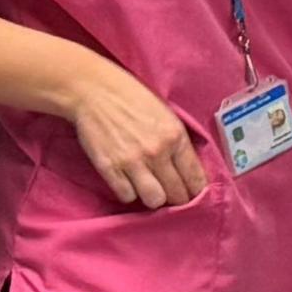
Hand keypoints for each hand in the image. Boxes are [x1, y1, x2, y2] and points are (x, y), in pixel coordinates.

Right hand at [66, 59, 203, 208]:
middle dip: (177, 198)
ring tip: (150, 189)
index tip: (195, 195)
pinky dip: (129, 192)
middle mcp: (157, 152)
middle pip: (177, 194)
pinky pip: (127, 196)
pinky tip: (128, 181)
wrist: (94, 91)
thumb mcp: (166, 115)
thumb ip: (178, 143)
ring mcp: (133, 162)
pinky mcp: (110, 168)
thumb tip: (188, 171)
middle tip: (172, 195)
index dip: (197, 191)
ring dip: (153, 198)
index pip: (196, 178)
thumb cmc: (132, 98)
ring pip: (154, 201)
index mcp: (175, 136)